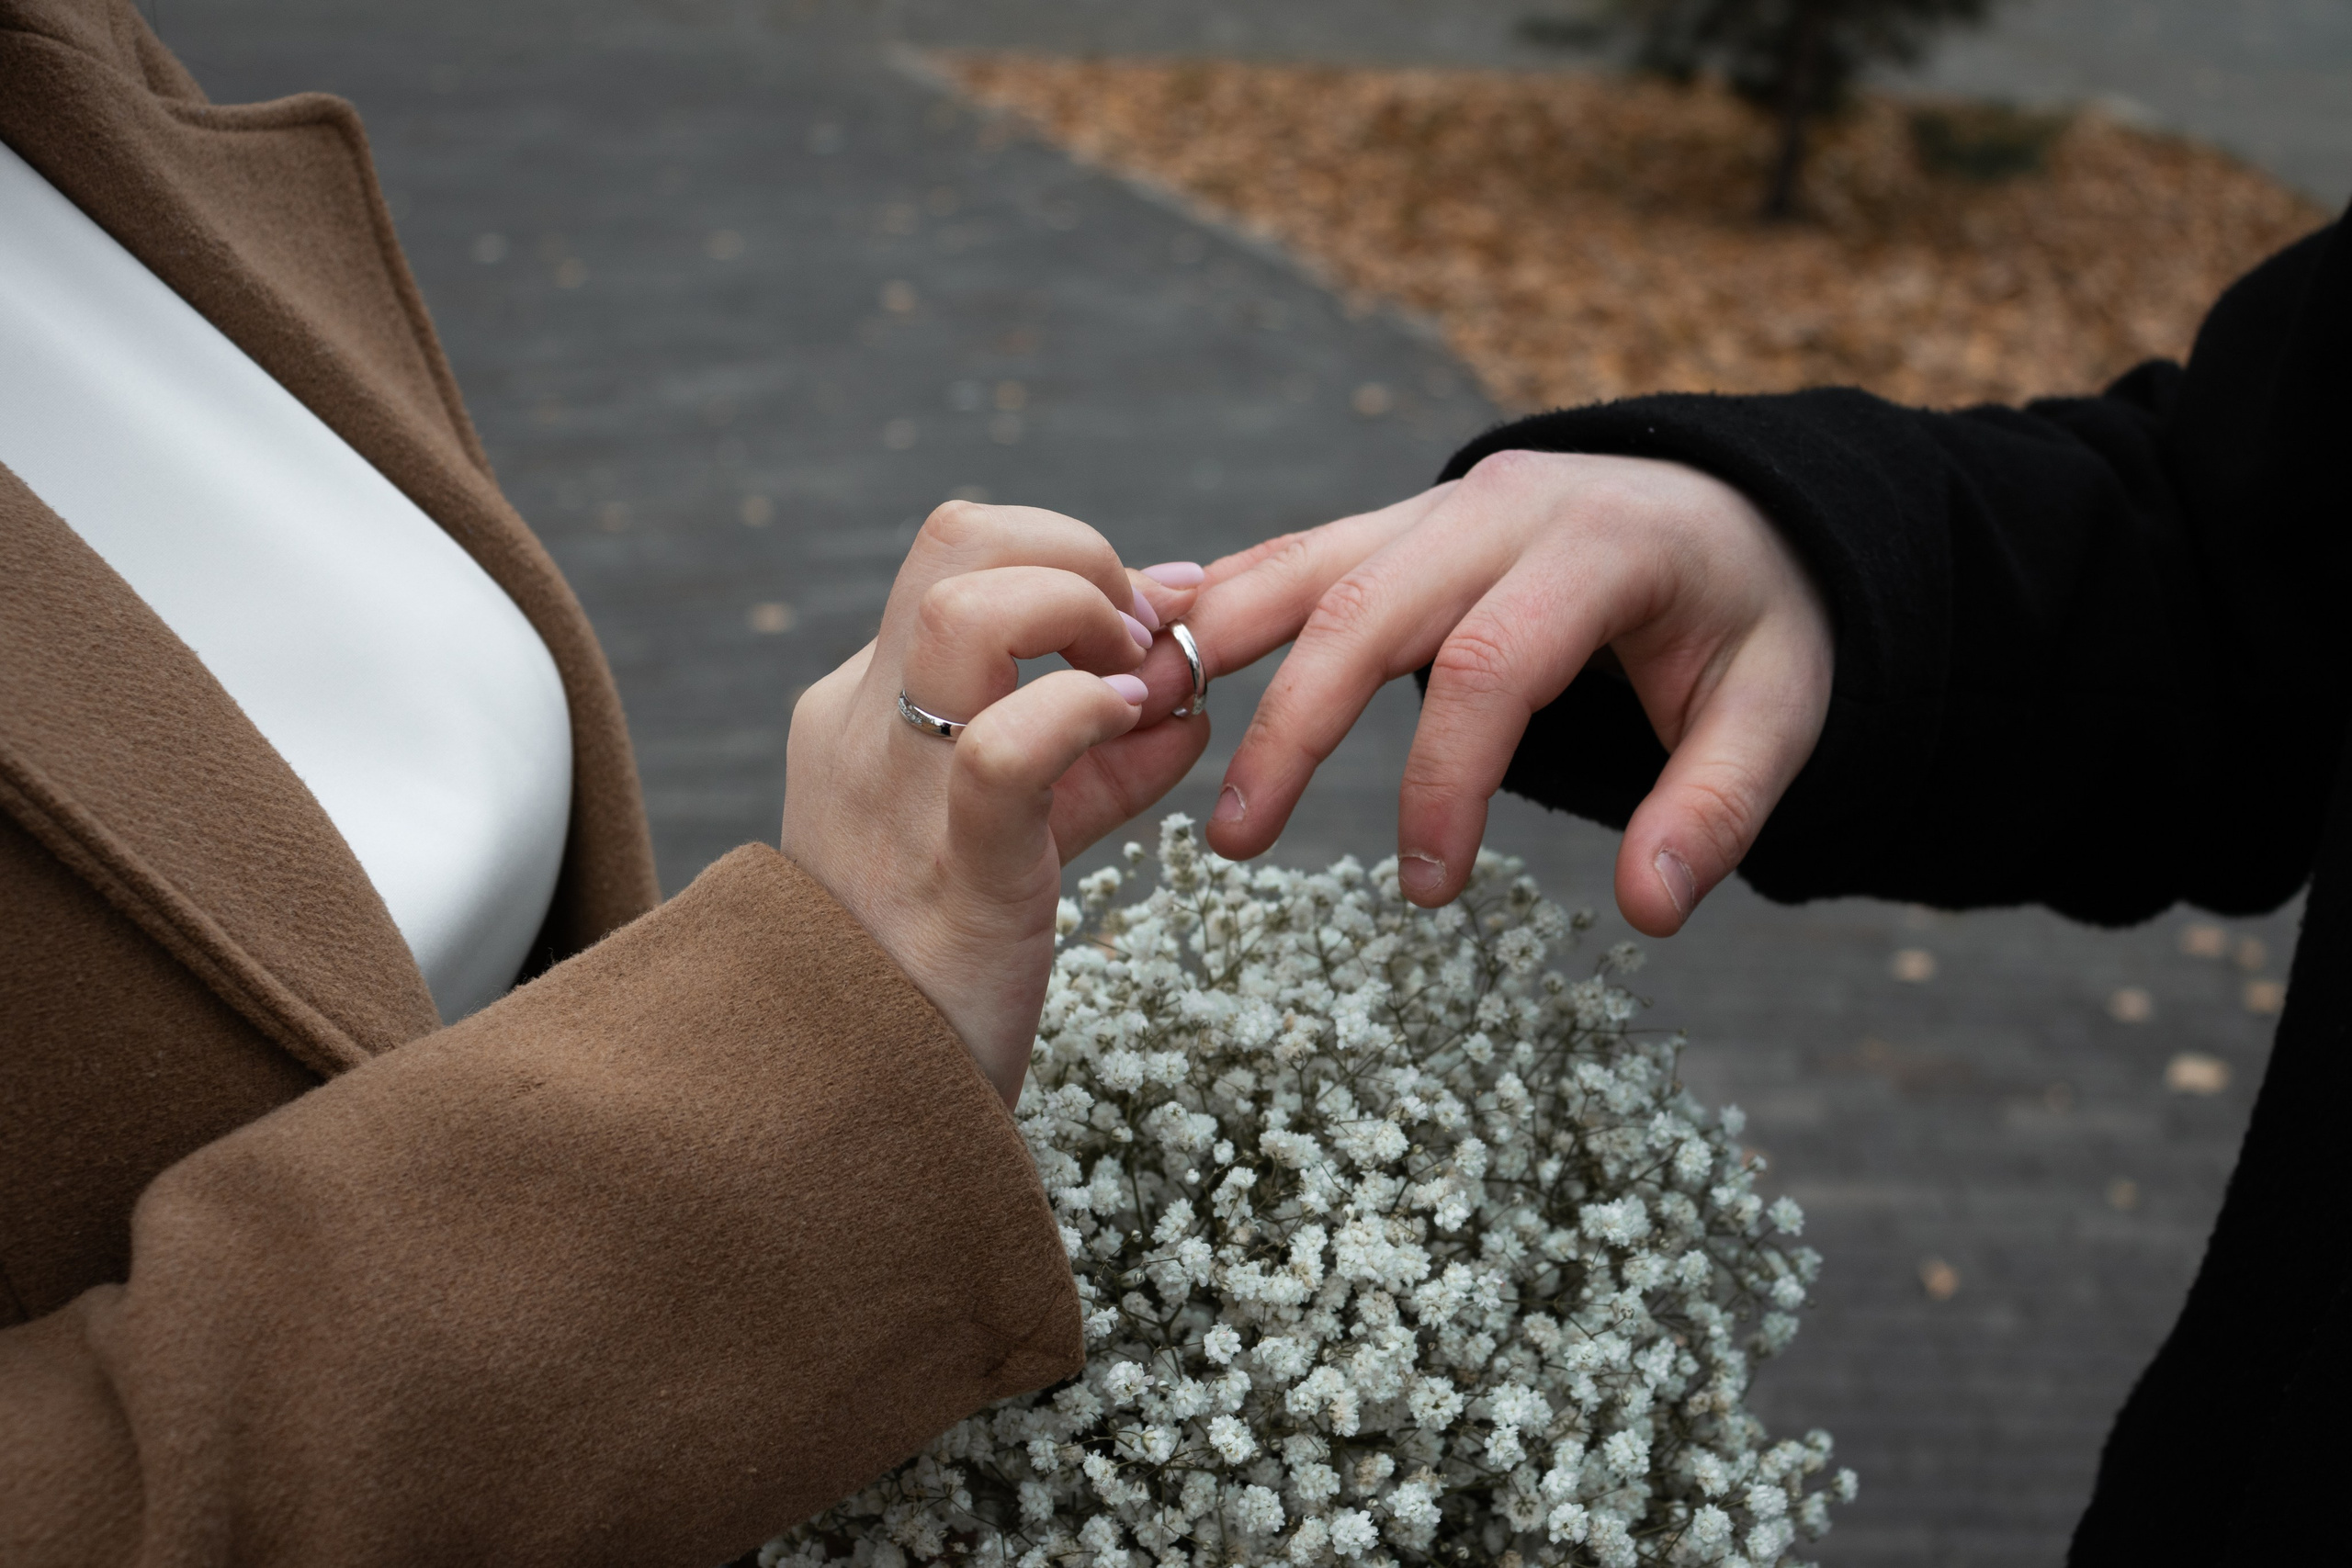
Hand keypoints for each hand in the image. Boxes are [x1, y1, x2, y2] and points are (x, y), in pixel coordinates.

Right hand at [780, 501, 1209, 1104]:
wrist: (860, 1111)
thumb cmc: (943, 973)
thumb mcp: (1015, 836)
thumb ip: (1091, 758)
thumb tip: (1179, 688)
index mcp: (863, 712)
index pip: (963, 565)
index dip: (1070, 562)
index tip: (1146, 623)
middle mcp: (860, 727)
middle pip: (956, 539)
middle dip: (1078, 553)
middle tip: (1144, 637)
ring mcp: (892, 789)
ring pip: (962, 602)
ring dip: (1082, 607)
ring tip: (1134, 681)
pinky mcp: (953, 869)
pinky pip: (1006, 746)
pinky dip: (1087, 712)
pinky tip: (1135, 730)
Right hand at [1181, 450, 1832, 936]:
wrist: (1736, 504)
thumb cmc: (1750, 620)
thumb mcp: (1776, 711)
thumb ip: (1716, 805)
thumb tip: (1650, 911)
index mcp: (1599, 548)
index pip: (1490, 665)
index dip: (1446, 780)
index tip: (1429, 889)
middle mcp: (1503, 506)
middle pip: (1367, 608)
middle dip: (1292, 728)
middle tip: (1237, 844)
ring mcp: (1440, 504)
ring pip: (1308, 566)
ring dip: (1221, 650)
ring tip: (1150, 733)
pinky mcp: (1404, 519)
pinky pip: (1299, 553)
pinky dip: (1226, 603)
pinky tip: (1161, 658)